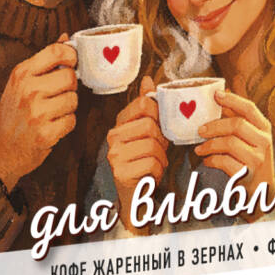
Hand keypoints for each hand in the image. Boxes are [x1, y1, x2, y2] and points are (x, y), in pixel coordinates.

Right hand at [0, 41, 77, 189]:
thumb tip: (65, 38)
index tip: (72, 62)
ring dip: (68, 107)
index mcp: (21, 73)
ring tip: (52, 112)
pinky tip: (52, 126)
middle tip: (57, 94)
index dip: (71, 55)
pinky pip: (71, 121)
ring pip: (73, 100)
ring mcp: (36, 113)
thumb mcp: (21, 81)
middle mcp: (28, 90)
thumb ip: (44, 60)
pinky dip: (65, 125)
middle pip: (70, 77)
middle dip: (69, 86)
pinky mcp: (45, 134)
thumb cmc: (12, 112)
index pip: (56, 52)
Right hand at [104, 92, 169, 223]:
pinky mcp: (121, 172)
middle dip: (161, 141)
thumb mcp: (147, 132)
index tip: (157, 127)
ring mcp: (115, 155)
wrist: (135, 195)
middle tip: (157, 150)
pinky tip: (149, 175)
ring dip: (161, 158)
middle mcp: (113, 137)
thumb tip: (147, 79)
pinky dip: (157, 171)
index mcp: (119, 123)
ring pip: (152, 145)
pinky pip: (152, 163)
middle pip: (150, 125)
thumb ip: (146, 107)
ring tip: (153, 163)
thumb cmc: (143, 161)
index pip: (144, 104)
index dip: (158, 115)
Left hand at [194, 88, 273, 184]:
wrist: (263, 189)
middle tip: (200, 130)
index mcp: (263, 128)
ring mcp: (257, 158)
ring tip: (199, 149)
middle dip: (214, 125)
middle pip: (237, 125)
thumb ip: (236, 119)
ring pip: (230, 143)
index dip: (232, 100)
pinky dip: (211, 160)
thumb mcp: (250, 138)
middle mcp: (264, 142)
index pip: (249, 108)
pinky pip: (224, 162)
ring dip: (209, 145)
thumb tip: (219, 97)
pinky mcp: (247, 174)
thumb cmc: (251, 159)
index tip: (215, 95)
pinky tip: (207, 160)